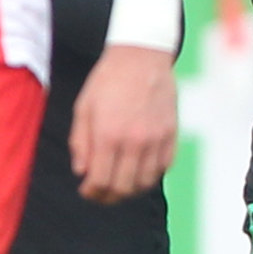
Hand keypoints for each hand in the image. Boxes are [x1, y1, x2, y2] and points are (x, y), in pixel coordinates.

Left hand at [71, 43, 177, 201]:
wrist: (141, 57)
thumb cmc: (108, 80)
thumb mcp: (84, 108)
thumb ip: (80, 142)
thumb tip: (82, 172)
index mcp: (108, 134)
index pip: (101, 181)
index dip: (92, 193)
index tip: (87, 191)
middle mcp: (134, 141)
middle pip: (123, 187)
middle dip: (109, 196)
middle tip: (101, 193)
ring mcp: (156, 139)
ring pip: (146, 182)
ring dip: (131, 188)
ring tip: (120, 183)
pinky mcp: (171, 134)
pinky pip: (164, 167)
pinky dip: (151, 174)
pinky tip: (139, 169)